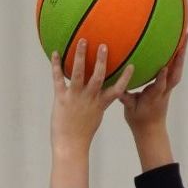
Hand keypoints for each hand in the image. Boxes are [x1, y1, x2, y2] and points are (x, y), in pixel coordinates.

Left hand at [49, 41, 133, 187]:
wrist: (70, 146)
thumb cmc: (81, 134)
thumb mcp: (94, 118)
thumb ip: (98, 105)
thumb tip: (99, 97)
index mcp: (100, 104)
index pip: (117, 89)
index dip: (125, 77)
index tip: (132, 65)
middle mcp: (90, 98)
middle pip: (99, 75)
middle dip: (102, 59)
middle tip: (104, 45)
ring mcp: (75, 97)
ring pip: (79, 73)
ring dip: (81, 56)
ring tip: (82, 41)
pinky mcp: (61, 98)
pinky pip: (58, 78)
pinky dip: (56, 65)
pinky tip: (55, 53)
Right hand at [121, 36, 186, 169]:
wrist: (151, 130)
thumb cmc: (139, 120)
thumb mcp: (130, 110)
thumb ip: (125, 98)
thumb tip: (117, 88)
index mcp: (154, 97)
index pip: (160, 87)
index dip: (162, 78)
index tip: (164, 67)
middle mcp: (164, 92)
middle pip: (175, 75)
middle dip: (180, 58)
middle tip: (184, 40)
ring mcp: (167, 89)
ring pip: (177, 71)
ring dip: (182, 55)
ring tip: (185, 36)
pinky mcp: (168, 87)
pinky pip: (174, 71)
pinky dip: (177, 58)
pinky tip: (177, 46)